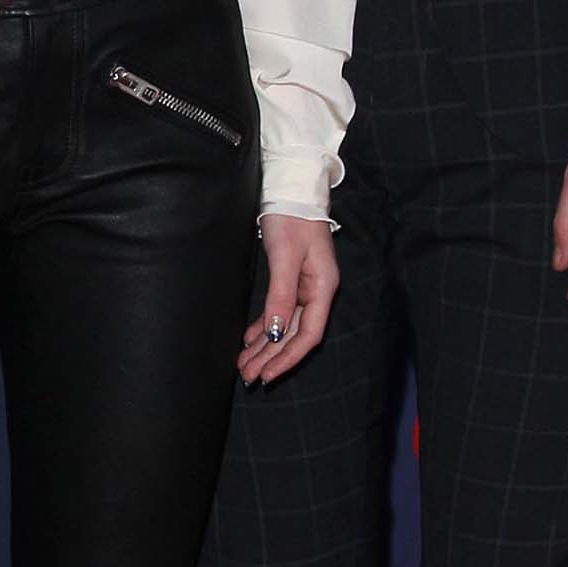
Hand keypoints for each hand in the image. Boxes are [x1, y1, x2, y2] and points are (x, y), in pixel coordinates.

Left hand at [237, 214, 337, 385]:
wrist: (290, 190)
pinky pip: (278, 311)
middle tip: (248, 376)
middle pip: (294, 334)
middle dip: (271, 357)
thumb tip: (277, 333)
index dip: (288, 357)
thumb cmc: (292, 218)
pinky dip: (264, 327)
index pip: (308, 334)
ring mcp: (304, 286)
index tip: (268, 374)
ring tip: (244, 365)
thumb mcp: (285, 256)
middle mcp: (316, 291)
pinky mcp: (291, 279)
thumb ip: (282, 295)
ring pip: (284, 325)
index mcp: (323, 287)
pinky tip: (249, 340)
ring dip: (264, 346)